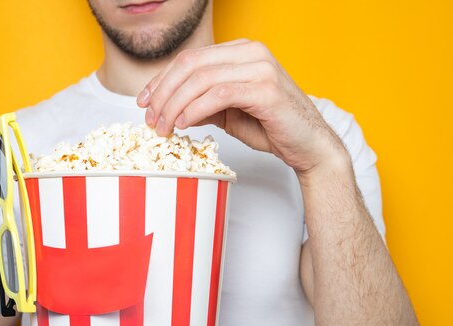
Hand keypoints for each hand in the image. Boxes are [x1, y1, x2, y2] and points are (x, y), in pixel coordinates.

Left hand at [137, 39, 348, 175]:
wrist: (308, 146)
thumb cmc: (272, 127)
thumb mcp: (227, 113)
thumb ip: (201, 103)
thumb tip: (168, 106)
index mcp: (240, 52)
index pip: (190, 59)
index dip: (161, 80)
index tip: (144, 103)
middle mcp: (250, 52)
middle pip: (190, 64)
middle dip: (163, 93)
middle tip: (151, 120)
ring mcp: (260, 67)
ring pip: (200, 79)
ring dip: (174, 105)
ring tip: (164, 128)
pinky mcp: (266, 88)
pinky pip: (218, 94)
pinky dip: (194, 109)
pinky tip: (184, 124)